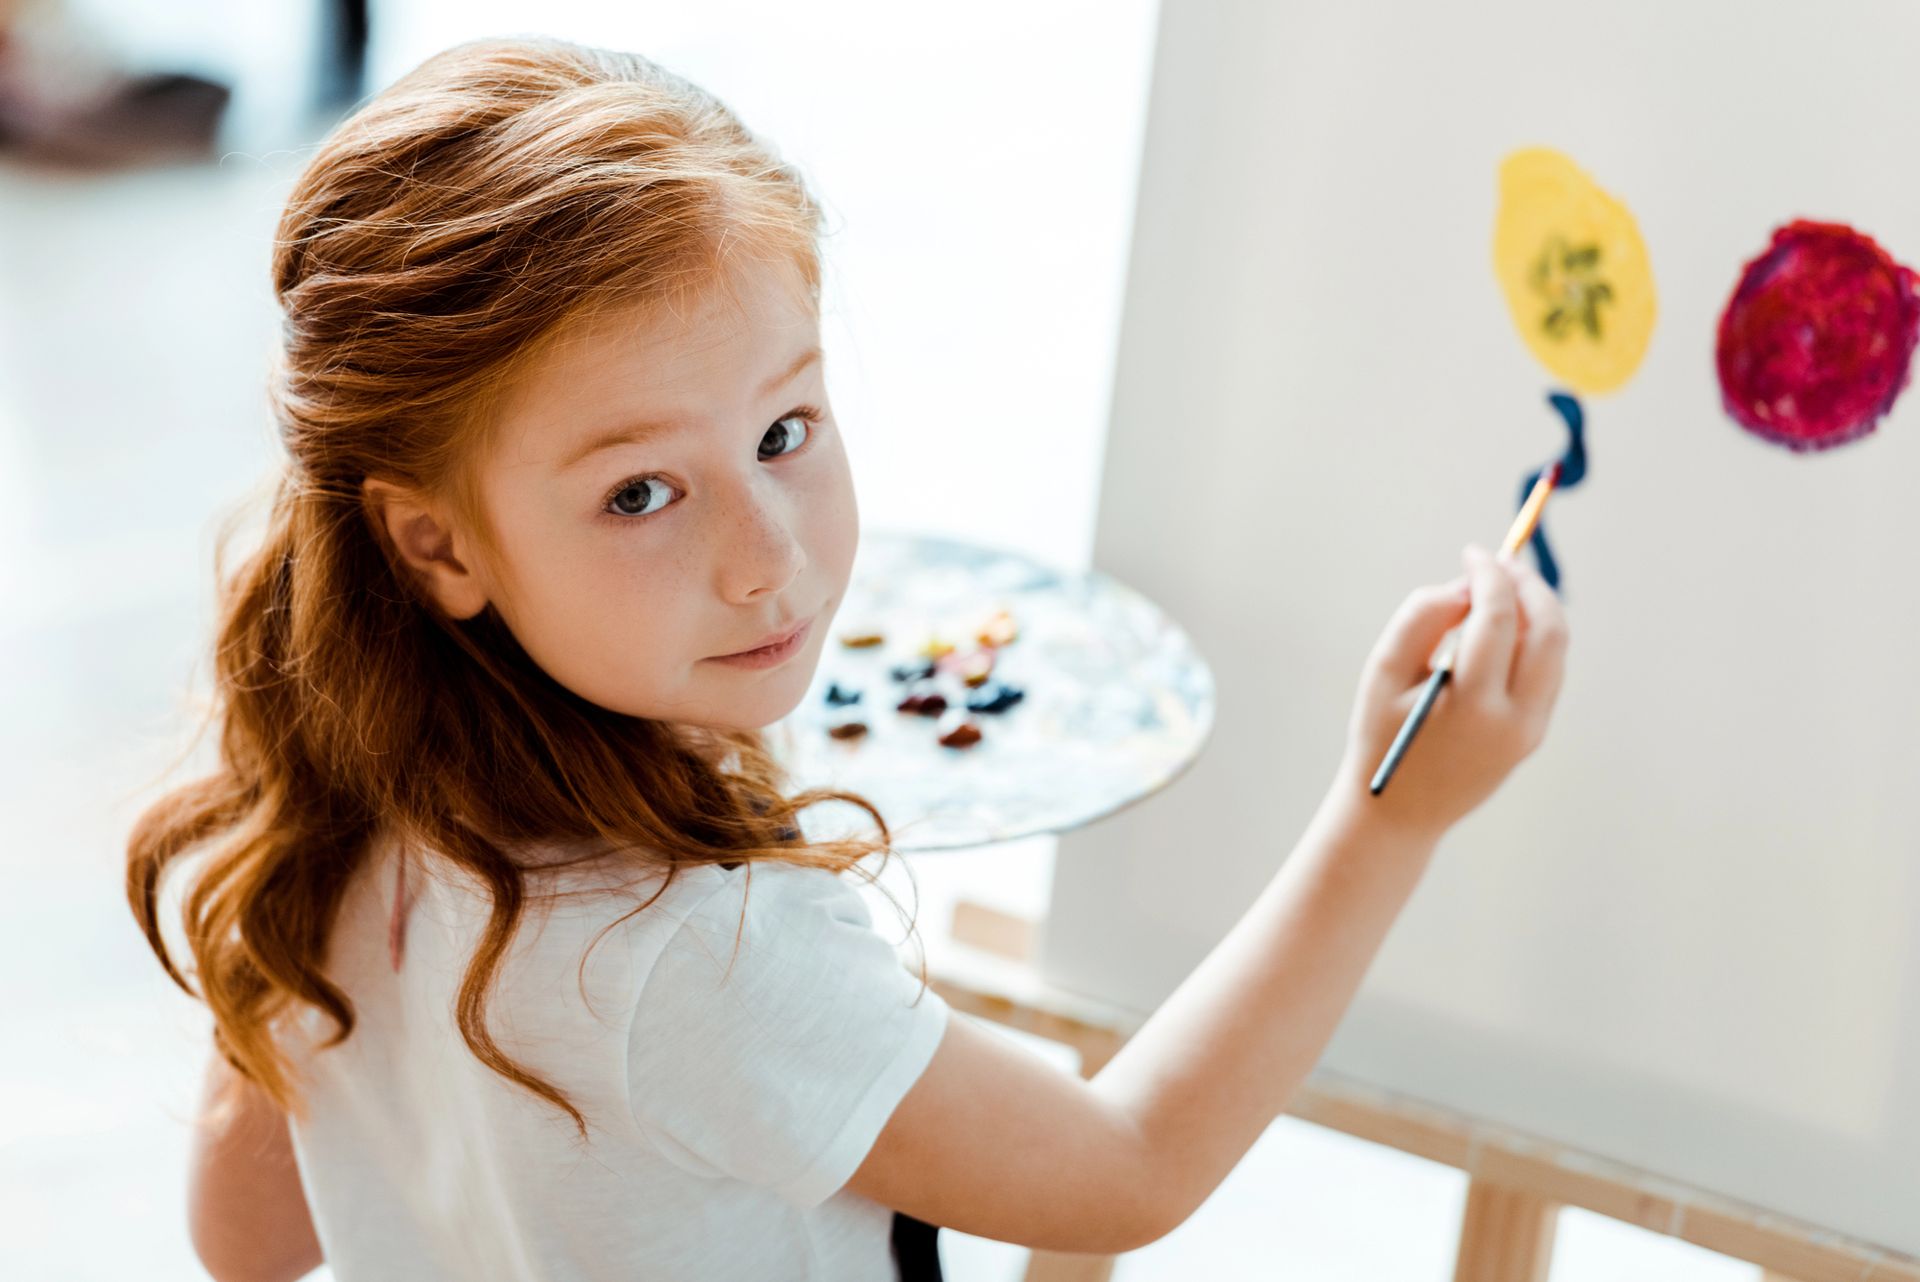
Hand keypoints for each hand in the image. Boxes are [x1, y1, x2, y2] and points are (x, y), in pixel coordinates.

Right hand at [1328, 543, 1569, 843]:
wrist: (1397, 813)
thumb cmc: (1379, 736)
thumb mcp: (1383, 672)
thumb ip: (1421, 618)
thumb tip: (1467, 588)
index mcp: (1472, 705)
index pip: (1498, 618)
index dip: (1488, 575)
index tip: (1471, 553)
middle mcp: (1514, 719)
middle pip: (1548, 630)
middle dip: (1527, 585)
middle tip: (1499, 562)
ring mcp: (1530, 731)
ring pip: (1555, 650)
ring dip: (1535, 609)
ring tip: (1499, 589)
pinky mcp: (1533, 736)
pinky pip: (1548, 671)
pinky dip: (1533, 638)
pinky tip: (1503, 626)